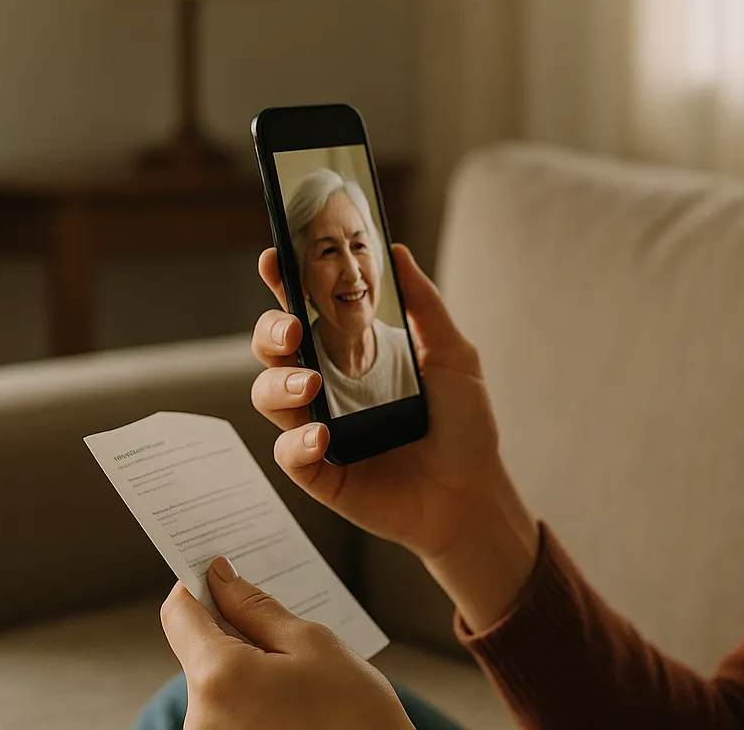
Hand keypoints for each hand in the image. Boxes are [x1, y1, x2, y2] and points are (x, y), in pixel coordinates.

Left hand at [159, 557, 409, 729]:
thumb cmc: (354, 714)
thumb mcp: (313, 643)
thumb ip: (257, 608)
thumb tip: (220, 578)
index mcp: (219, 678)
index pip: (178, 614)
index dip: (197, 586)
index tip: (219, 571)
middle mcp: (199, 717)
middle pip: (197, 649)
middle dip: (233, 630)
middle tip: (285, 631)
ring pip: (214, 680)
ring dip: (245, 665)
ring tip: (298, 677)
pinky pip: (224, 708)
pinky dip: (249, 693)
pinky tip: (290, 699)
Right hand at [250, 243, 504, 561]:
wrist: (474, 492)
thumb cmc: (464, 425)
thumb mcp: (454, 357)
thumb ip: (425, 306)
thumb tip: (398, 251)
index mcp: (353, 354)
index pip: (307, 312)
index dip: (284, 285)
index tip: (274, 258)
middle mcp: (327, 388)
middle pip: (274, 350)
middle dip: (269, 333)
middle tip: (291, 331)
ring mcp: (319, 430)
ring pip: (269, 398)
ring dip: (278, 386)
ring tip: (308, 387)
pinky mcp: (321, 474)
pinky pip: (289, 455)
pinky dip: (296, 443)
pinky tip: (320, 437)